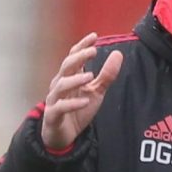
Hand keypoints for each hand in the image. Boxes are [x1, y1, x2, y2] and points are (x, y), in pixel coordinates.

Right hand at [41, 33, 123, 150]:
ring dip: (75, 79)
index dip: (82, 46)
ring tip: (90, 76)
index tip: (94, 36)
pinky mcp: (53, 115)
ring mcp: (55, 99)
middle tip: (93, 51)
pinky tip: (85, 101)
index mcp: (69, 77)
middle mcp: (59, 85)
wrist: (64, 135)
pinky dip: (72, 104)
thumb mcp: (96, 91)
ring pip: (61, 85)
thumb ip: (106, 75)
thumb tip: (118, 53)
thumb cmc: (78, 108)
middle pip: (66, 66)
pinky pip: (60, 107)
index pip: (73, 57)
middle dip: (78, 57)